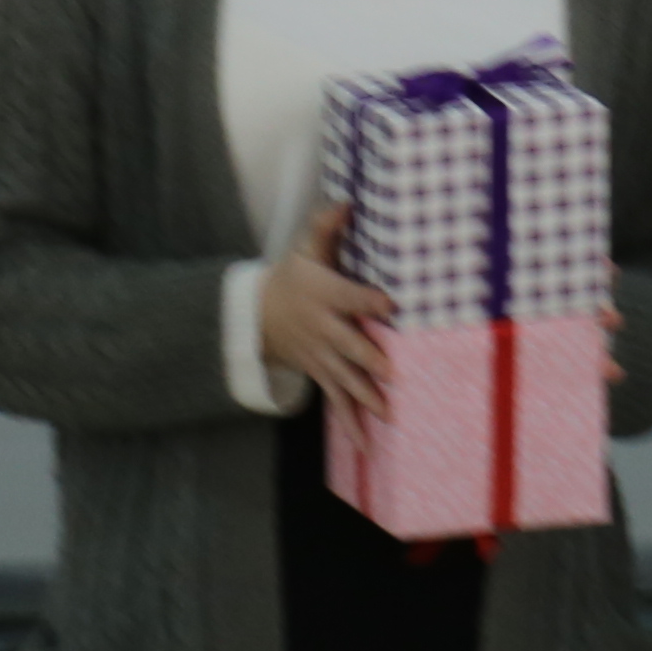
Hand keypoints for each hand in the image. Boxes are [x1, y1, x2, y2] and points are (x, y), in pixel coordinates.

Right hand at [255, 200, 394, 418]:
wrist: (259, 317)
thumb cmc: (295, 277)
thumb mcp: (304, 248)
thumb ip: (325, 226)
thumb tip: (347, 202)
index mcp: (325, 295)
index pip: (348, 297)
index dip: (368, 301)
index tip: (390, 305)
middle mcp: (325, 330)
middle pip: (349, 346)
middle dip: (369, 360)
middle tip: (392, 372)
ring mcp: (323, 358)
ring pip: (347, 380)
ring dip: (367, 398)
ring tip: (388, 415)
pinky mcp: (323, 375)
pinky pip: (338, 402)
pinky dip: (352, 425)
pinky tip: (369, 448)